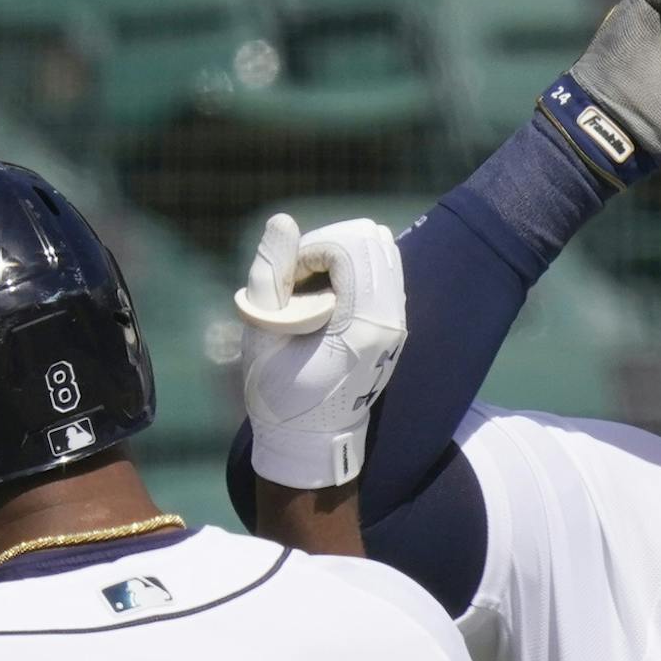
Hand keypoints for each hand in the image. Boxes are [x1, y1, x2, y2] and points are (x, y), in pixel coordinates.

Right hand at [234, 213, 405, 489]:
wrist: (310, 440)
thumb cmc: (277, 391)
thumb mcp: (261, 331)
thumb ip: (270, 272)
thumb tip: (284, 220)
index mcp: (363, 322)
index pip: (348, 246)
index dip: (309, 252)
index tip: (288, 285)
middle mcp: (391, 318)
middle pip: (372, 239)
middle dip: (328, 247)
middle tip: (299, 283)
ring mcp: (398, 323)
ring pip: (383, 251)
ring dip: (342, 257)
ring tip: (313, 291)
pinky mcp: (395, 325)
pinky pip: (385, 272)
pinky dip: (355, 271)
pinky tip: (329, 299)